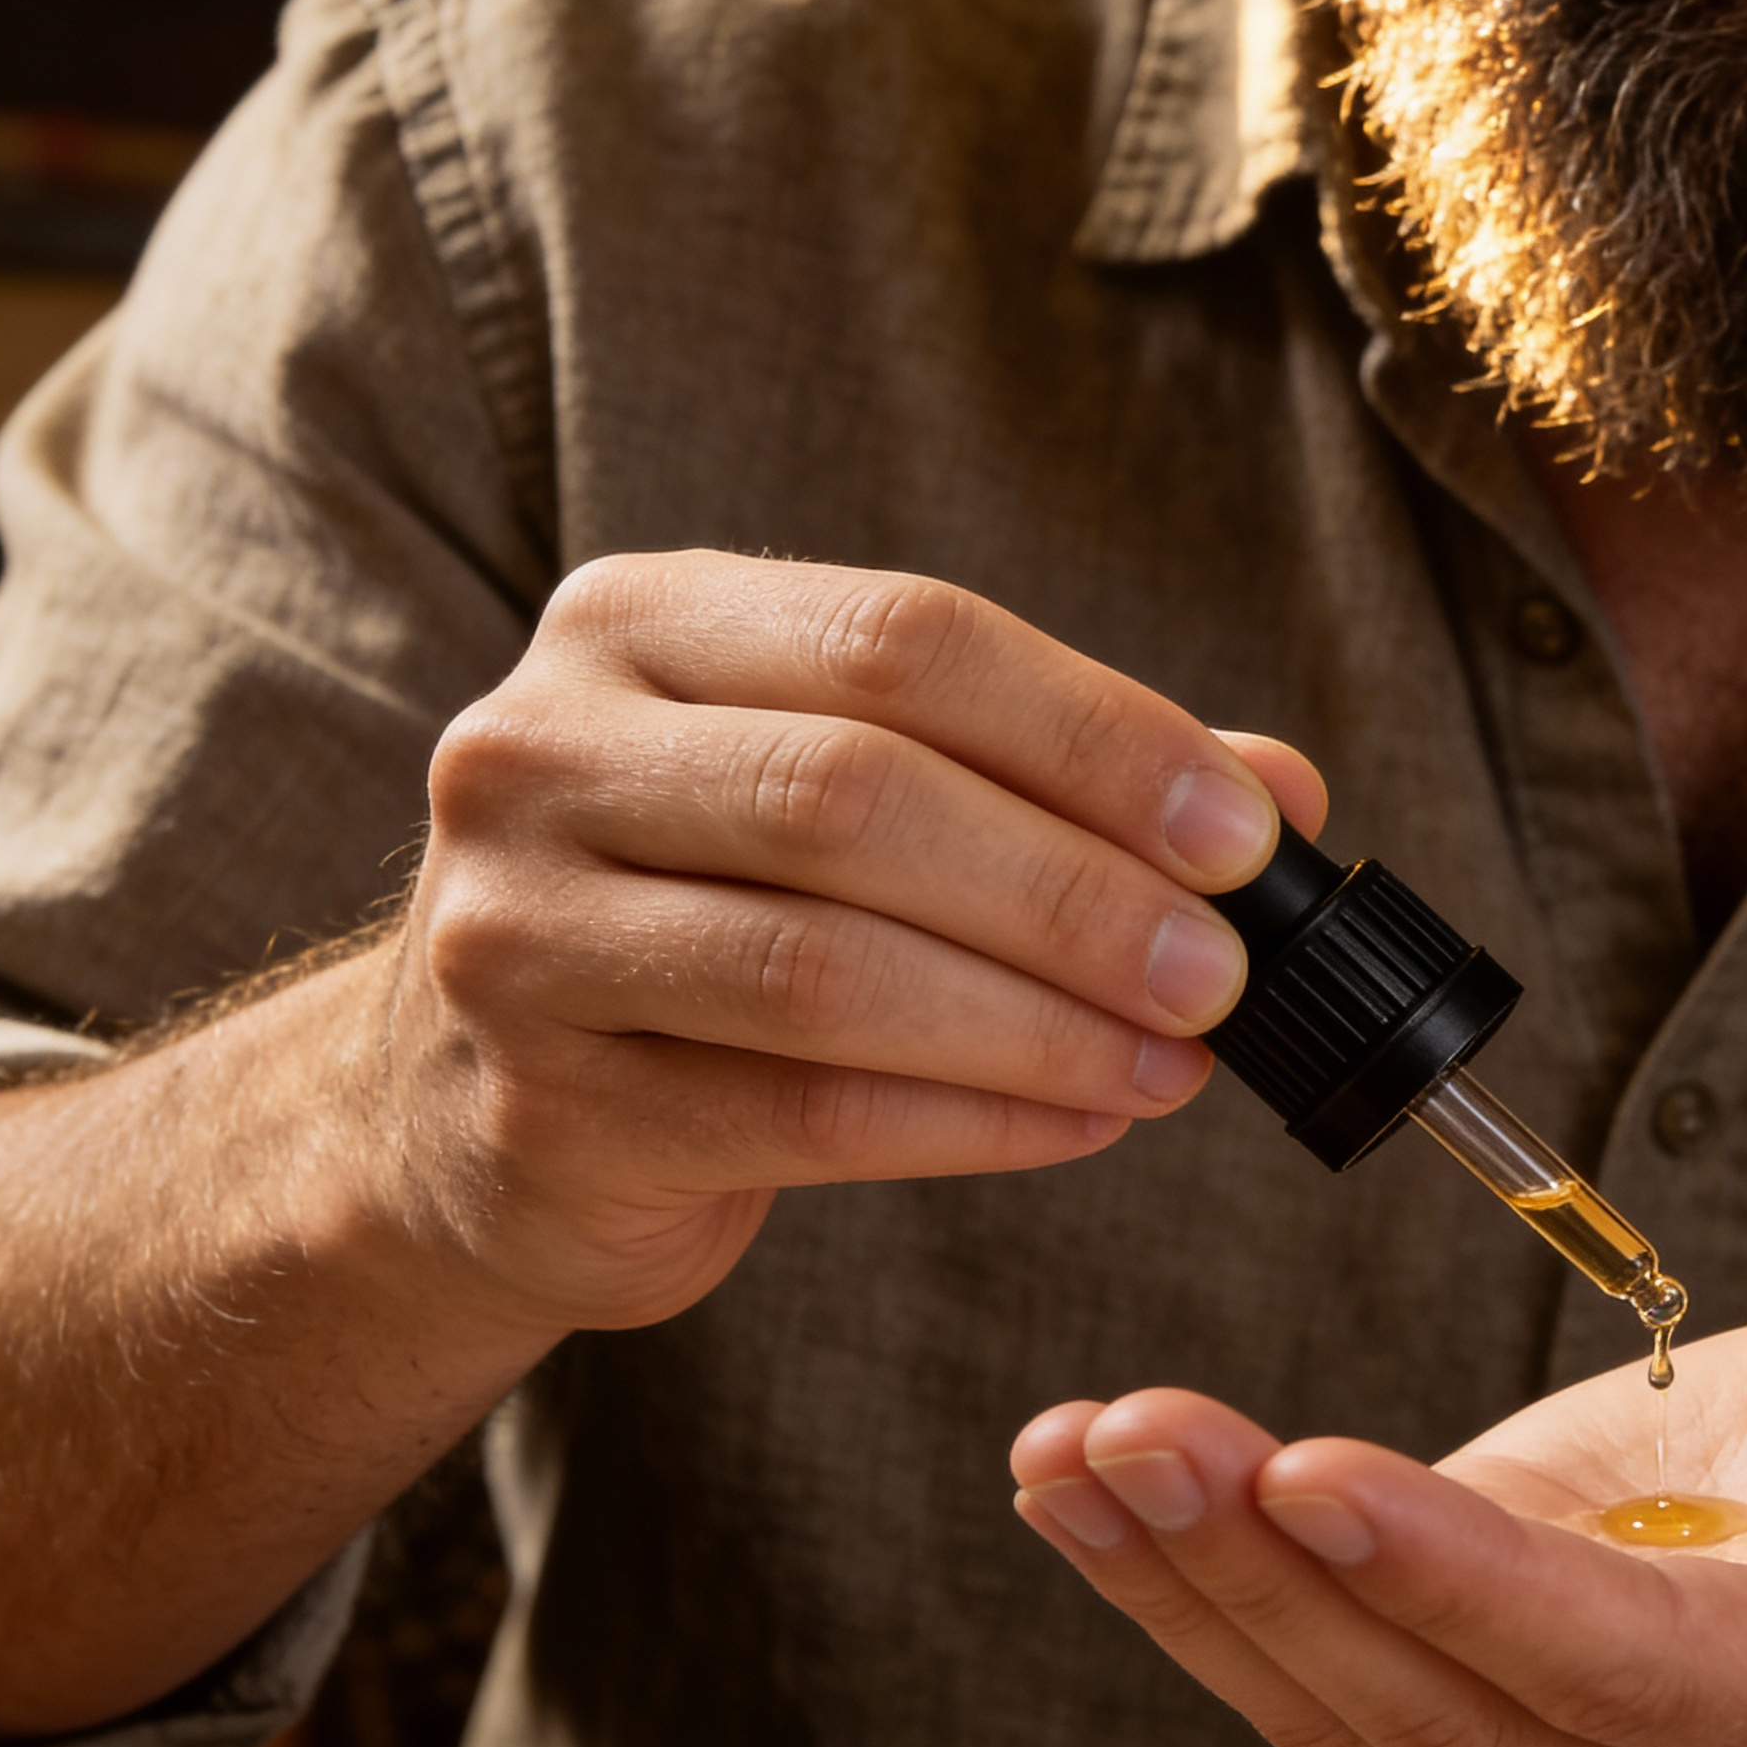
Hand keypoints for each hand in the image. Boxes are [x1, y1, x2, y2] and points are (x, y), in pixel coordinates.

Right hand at [363, 551, 1325, 1340]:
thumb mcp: (849, 788)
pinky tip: (1084, 1121)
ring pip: (824, 968)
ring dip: (1039, 1021)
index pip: (902, 638)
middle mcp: (543, 751)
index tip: (1243, 829)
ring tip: (1176, 1059)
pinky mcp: (541, 1108)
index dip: (1093, 732)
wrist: (462, 1107)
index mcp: (638, 623)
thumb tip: (1284, 794)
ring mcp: (516, 933)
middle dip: (1074, 888)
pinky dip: (974, 1123)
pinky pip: (803, 1115)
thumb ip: (1053, 773)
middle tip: (1222, 968)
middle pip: (856, 795)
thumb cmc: (708, 912)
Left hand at [1004, 1258, 1746, 1746]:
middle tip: (1126, 1430)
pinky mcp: (1518, 1717)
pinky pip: (1342, 1684)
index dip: (1461, 1587)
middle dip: (1265, 1571)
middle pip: (1450, 1711)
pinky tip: (1104, 1490)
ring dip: (1195, 1588)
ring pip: (1361, 1719)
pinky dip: (1208, 1593)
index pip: (1624, 1670)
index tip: (1311, 1476)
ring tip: (1072, 1451)